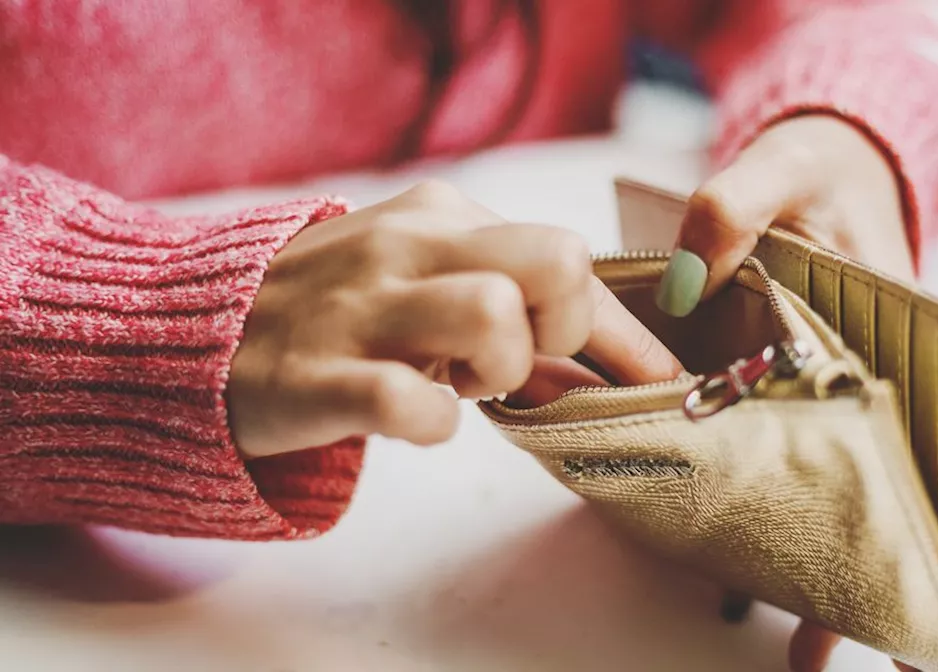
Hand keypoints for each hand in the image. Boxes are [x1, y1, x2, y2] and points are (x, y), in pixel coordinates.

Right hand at [227, 182, 682, 457]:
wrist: (197, 331)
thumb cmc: (338, 309)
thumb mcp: (422, 277)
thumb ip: (508, 302)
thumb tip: (613, 359)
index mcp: (443, 216)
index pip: (569, 258)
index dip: (627, 332)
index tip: (661, 379)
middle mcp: (408, 246)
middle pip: (556, 262)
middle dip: (566, 328)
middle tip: (525, 363)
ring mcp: (361, 308)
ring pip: (495, 316)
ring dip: (502, 371)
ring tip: (463, 386)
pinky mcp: (317, 376)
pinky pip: (409, 402)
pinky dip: (433, 423)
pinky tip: (416, 419)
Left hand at [662, 115, 915, 670]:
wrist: (808, 170)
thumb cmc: (815, 170)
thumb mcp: (782, 167)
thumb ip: (736, 209)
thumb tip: (686, 281)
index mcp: (898, 326)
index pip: (937, 427)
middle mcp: (876, 374)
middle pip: (893, 482)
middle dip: (890, 563)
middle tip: (878, 649)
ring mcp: (834, 395)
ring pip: (844, 490)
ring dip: (833, 564)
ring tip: (814, 651)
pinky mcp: (789, 398)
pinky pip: (790, 465)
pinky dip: (783, 518)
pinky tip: (760, 581)